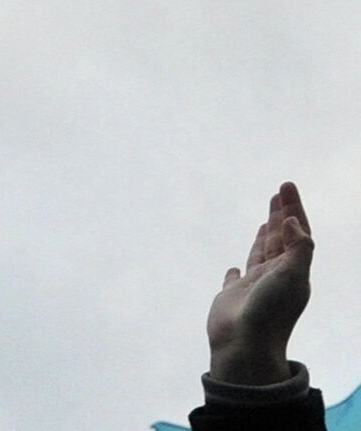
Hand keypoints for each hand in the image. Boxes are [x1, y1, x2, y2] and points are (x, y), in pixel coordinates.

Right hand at [206, 182, 313, 385]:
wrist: (246, 345)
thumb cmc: (271, 312)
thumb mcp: (293, 276)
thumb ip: (298, 248)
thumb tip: (293, 222)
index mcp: (293, 269)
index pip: (296, 232)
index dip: (292, 208)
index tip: (285, 186)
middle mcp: (276, 275)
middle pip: (281, 238)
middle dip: (280, 215)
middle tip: (279, 191)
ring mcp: (254, 285)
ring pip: (261, 254)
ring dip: (265, 236)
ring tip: (265, 221)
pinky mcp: (232, 296)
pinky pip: (235, 278)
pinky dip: (236, 270)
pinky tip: (235, 267)